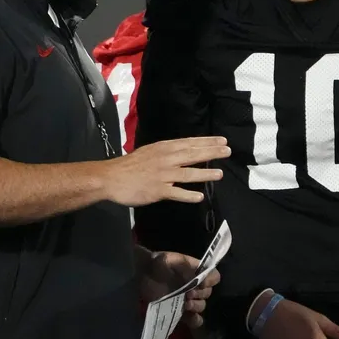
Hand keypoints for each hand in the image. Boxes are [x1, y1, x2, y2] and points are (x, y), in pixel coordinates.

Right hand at [103, 137, 229, 206]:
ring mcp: (162, 175)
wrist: (111, 177)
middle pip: (192, 155)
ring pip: (188, 173)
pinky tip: (199, 197)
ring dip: (205, 174)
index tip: (222, 141)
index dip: (207, 142)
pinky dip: (188, 195)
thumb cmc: (131, 165)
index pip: (189, 143)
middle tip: (227, 151)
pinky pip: (176, 193)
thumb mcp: (150, 152)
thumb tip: (185, 152)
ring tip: (220, 174)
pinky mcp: (157, 190)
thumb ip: (167, 152)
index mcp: (163, 148)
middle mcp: (165, 159)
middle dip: (211, 153)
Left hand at [140, 250, 219, 328]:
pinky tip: (189, 317)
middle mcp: (195, 285)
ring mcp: (187, 299)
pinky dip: (195, 320)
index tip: (201, 284)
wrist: (141, 274)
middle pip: (208, 293)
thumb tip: (199, 279)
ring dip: (197, 306)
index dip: (210, 281)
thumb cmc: (157, 264)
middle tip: (188, 294)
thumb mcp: (170, 259)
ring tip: (185, 304)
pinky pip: (194, 319)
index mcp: (196, 271)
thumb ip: (185, 266)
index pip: (214, 277)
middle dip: (200, 294)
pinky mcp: (180, 311)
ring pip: (202, 306)